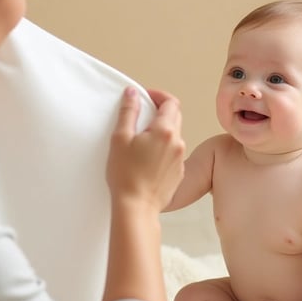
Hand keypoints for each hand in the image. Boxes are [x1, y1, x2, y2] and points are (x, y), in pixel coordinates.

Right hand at [106, 87, 184, 211]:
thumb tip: (132, 93)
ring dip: (161, 132)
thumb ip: (128, 112)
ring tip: (142, 141)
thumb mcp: (120, 138)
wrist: (136, 207)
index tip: (145, 97)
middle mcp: (178, 142)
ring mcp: (180, 159)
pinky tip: (147, 159)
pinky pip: (174, 153)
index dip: (158, 95)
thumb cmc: (125, 175)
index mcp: (164, 131)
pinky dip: (163, 149)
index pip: (171, 102)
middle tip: (141, 116)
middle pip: (175, 117)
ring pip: (174, 136)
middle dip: (160, 112)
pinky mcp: (179, 173)